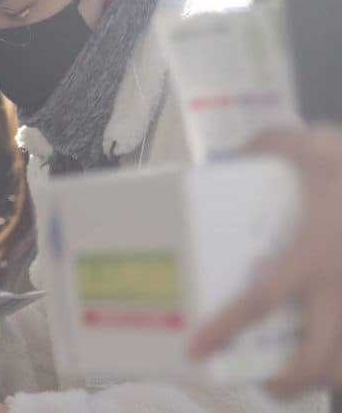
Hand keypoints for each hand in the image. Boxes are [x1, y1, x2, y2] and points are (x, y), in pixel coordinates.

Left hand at [190, 125, 341, 397]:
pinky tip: (329, 353)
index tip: (198, 349)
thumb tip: (229, 157)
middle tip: (259, 379)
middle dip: (284, 383)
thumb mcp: (311, 145)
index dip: (226, 329)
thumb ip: (269, 146)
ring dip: (321, 378)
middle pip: (314, 361)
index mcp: (313, 256)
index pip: (260, 302)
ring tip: (294, 375)